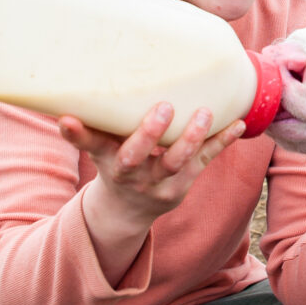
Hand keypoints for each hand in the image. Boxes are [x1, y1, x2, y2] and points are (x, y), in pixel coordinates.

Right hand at [59, 103, 245, 231]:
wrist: (130, 210)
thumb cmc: (115, 164)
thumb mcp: (100, 150)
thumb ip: (89, 128)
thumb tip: (67, 94)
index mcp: (108, 161)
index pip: (91, 146)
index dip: (77, 135)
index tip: (66, 120)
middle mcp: (132, 174)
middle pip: (136, 157)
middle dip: (149, 134)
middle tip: (162, 107)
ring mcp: (160, 181)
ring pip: (176, 162)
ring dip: (191, 137)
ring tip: (205, 111)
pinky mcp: (185, 182)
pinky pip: (204, 162)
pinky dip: (222, 143)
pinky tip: (239, 124)